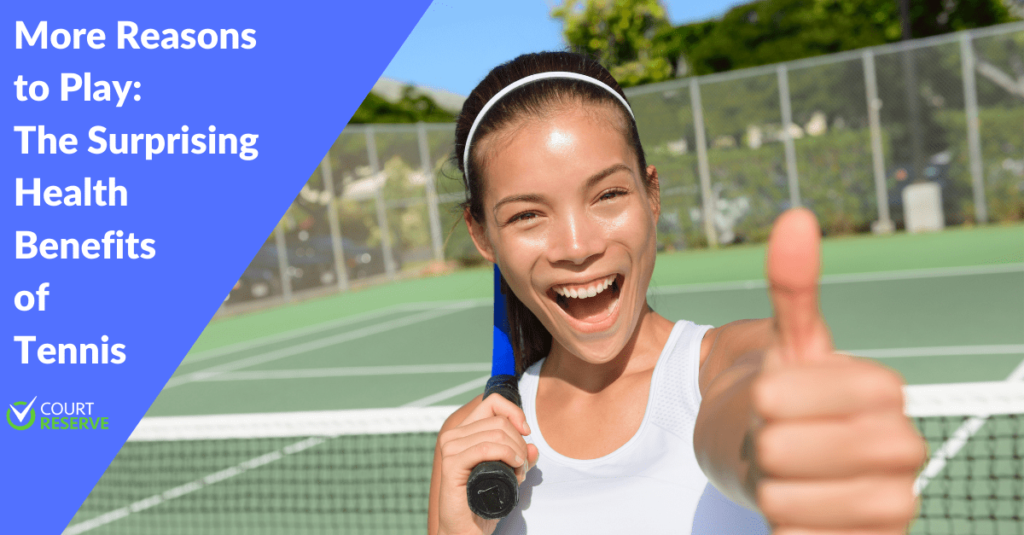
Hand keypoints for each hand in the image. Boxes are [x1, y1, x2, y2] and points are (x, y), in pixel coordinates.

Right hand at [436, 393, 539, 534]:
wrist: (467, 528)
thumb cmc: (485, 500)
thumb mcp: (509, 473)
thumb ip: (521, 457)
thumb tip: (534, 447)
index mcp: (465, 431)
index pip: (492, 402)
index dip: (514, 413)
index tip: (526, 432)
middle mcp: (454, 435)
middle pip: (499, 421)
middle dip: (520, 443)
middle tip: (522, 466)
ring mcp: (451, 448)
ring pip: (496, 433)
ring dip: (517, 454)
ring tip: (518, 473)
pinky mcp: (452, 463)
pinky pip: (486, 448)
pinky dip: (507, 456)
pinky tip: (514, 469)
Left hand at [752, 209, 925, 533]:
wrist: (799, 465)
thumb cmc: (791, 400)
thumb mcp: (788, 343)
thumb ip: (794, 286)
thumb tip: (795, 218)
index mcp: (883, 391)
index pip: (786, 394)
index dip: (764, 396)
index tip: (772, 398)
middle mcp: (902, 449)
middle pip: (782, 448)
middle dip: (761, 442)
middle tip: (777, 439)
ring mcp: (891, 505)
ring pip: (785, 501)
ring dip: (767, 487)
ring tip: (786, 474)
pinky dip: (784, 529)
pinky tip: (796, 511)